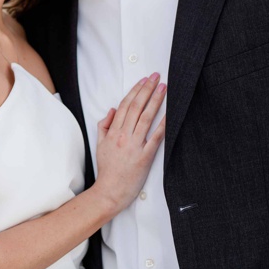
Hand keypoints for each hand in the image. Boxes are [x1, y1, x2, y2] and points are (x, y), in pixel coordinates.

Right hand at [90, 74, 166, 215]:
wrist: (109, 191)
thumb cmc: (107, 170)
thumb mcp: (99, 145)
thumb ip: (104, 126)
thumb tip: (111, 110)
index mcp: (112, 132)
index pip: (124, 105)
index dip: (135, 91)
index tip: (143, 80)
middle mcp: (123, 136)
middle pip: (135, 107)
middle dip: (146, 89)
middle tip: (156, 77)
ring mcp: (134, 146)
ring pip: (145, 117)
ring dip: (155, 100)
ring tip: (163, 88)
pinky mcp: (145, 156)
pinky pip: (156, 137)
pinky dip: (163, 124)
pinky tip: (170, 114)